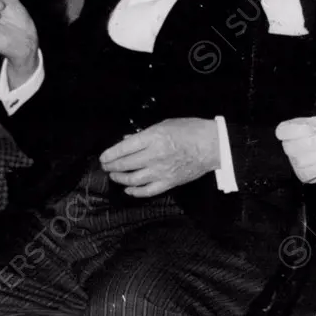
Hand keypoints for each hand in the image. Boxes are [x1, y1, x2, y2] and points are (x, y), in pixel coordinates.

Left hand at [100, 119, 219, 196]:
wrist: (213, 146)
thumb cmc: (191, 131)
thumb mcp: (165, 124)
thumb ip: (144, 133)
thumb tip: (127, 140)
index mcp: (153, 138)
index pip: (123, 148)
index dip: (110, 154)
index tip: (103, 157)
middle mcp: (154, 156)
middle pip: (125, 164)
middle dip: (111, 166)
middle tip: (106, 166)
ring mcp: (161, 171)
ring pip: (133, 179)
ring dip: (120, 178)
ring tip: (114, 175)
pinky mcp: (169, 182)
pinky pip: (148, 191)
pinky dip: (135, 191)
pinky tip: (128, 189)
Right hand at [275, 115, 315, 182]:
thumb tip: (312, 130)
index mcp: (293, 129)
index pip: (281, 131)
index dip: (296, 131)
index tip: (313, 129)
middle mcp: (291, 146)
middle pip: (290, 147)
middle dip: (312, 143)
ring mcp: (296, 162)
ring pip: (301, 161)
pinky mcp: (304, 175)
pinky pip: (309, 172)